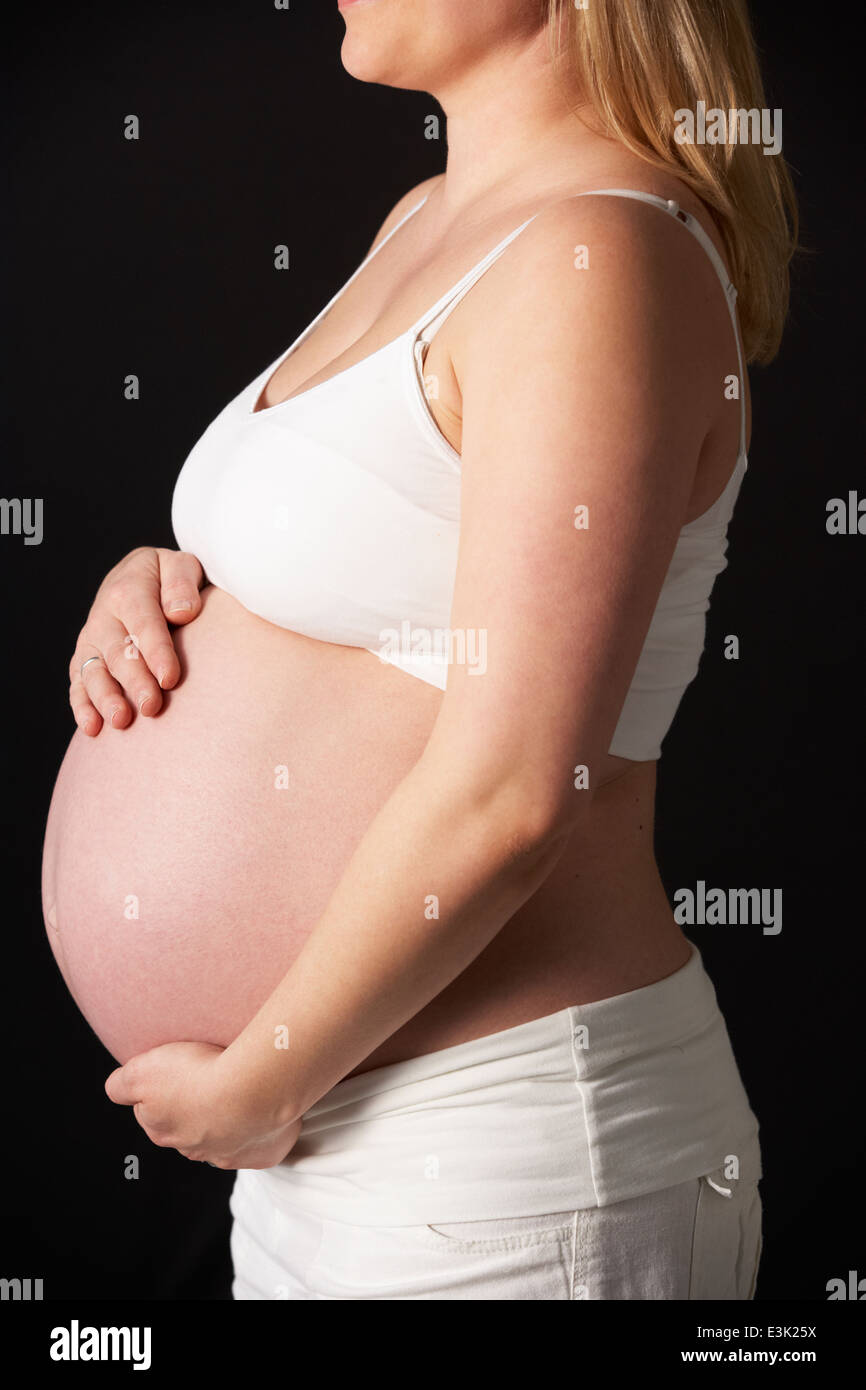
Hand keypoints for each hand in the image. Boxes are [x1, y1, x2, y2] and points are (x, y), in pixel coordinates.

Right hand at [69, 546, 204, 735]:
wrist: (142, 578)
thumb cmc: (170, 578)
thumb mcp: (181, 566)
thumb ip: (182, 583)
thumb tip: (182, 611)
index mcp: (128, 590)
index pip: (144, 624)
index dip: (156, 652)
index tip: (171, 678)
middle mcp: (104, 617)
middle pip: (117, 652)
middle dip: (134, 681)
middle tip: (151, 706)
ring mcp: (92, 640)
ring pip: (93, 671)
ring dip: (105, 697)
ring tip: (121, 721)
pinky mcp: (85, 659)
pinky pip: (78, 683)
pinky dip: (82, 706)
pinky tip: (93, 728)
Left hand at [104, 1042, 302, 1169]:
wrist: (253, 1089)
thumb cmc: (199, 1075)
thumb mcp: (142, 1071)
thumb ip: (122, 1084)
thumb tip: (116, 1089)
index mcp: (164, 1131)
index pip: (151, 1113)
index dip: (162, 1090)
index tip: (175, 1073)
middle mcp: (195, 1150)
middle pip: (189, 1128)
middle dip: (196, 1108)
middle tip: (210, 1077)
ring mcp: (232, 1154)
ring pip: (225, 1138)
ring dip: (230, 1119)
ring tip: (241, 1089)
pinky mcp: (265, 1153)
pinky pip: (260, 1141)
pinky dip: (262, 1127)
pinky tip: (264, 1107)